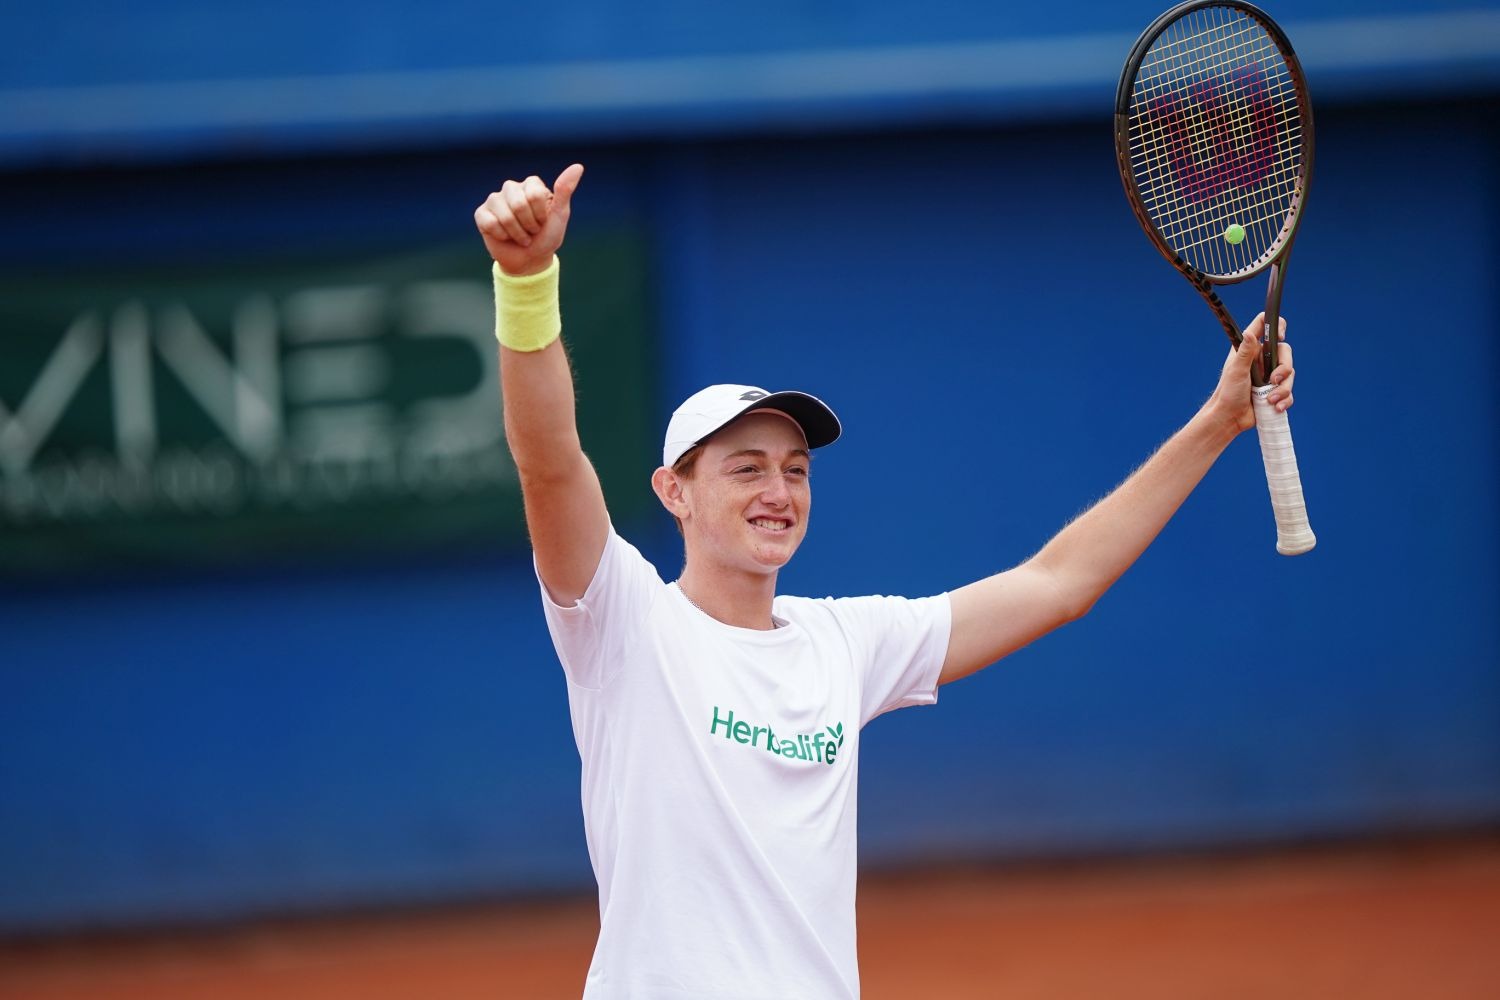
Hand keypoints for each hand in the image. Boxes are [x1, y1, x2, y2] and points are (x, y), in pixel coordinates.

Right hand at [474, 164, 584, 275]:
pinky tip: (504, 236)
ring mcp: (495, 200)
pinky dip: (501, 236)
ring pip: (504, 216)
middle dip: (528, 226)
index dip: (540, 215)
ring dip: (516, 233)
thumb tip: (578, 166)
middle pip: (518, 205)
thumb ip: (565, 190)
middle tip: (531, 231)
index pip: (534, 195)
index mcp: (531, 185)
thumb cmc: (547, 236)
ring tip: (520, 236)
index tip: (543, 222)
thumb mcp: (560, 215)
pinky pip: (489, 223)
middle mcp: (511, 188)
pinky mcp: (481, 213)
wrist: (530, 260)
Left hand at [1206, 312, 1294, 432]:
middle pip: (1286, 352)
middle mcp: (1262, 360)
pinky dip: (1284, 400)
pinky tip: (1274, 407)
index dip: (1276, 326)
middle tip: (1273, 380)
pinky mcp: (1275, 390)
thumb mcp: (1236, 371)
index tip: (1280, 337)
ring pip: (1290, 374)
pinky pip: (1289, 392)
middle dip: (1284, 368)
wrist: (1230, 417)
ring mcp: (1270, 375)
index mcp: (1251, 350)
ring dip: (1283, 389)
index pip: (1265, 327)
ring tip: (1269, 399)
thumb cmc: (1228, 393)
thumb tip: (1249, 332)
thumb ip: (1244, 352)